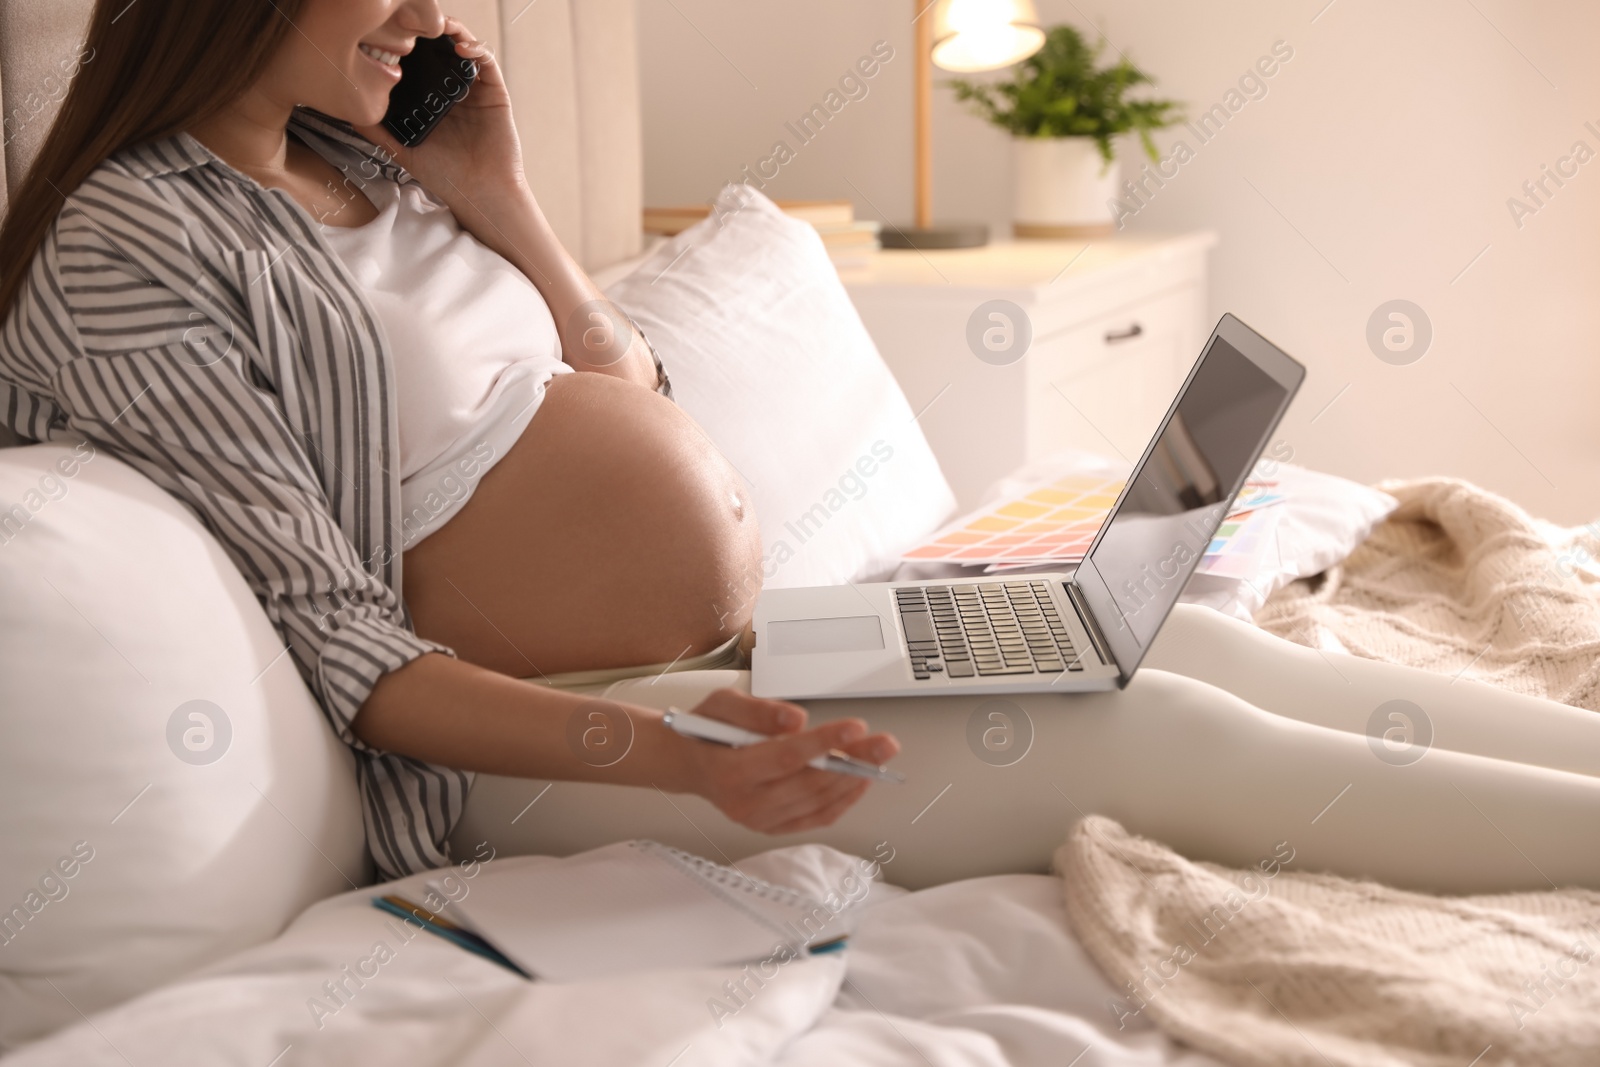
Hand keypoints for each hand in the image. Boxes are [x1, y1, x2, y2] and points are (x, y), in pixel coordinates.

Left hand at [352, 17, 529, 224]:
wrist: (479, 193)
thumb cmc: (445, 175)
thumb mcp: (401, 150)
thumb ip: (376, 129)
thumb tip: (345, 110)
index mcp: (429, 99)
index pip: (417, 60)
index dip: (405, 42)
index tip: (389, 31)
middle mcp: (451, 89)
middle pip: (439, 47)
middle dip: (426, 29)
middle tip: (410, 19)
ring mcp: (473, 88)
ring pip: (462, 46)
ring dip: (450, 29)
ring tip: (435, 24)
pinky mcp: (493, 92)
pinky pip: (485, 60)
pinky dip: (474, 47)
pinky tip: (460, 47)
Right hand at [678, 690, 899, 834]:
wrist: (687, 763)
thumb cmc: (704, 731)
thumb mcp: (721, 704)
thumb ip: (758, 711)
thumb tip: (796, 721)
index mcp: (730, 772)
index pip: (786, 757)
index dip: (824, 743)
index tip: (856, 728)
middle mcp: (745, 804)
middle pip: (809, 783)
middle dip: (853, 761)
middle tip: (885, 743)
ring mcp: (759, 820)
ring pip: (817, 803)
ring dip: (853, 780)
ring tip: (878, 756)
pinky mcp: (771, 827)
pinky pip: (815, 818)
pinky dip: (842, 801)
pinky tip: (860, 780)